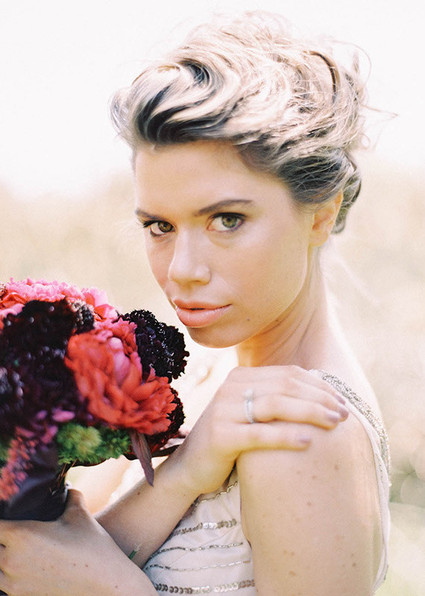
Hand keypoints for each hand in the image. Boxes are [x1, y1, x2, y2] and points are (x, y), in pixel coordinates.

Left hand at [0, 490, 155, 595]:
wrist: (107, 586)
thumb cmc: (93, 549)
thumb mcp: (80, 515)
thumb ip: (70, 496)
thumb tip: (68, 488)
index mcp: (22, 536)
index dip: (1, 518)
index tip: (8, 514)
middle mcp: (11, 561)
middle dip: (2, 536)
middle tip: (14, 530)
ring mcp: (14, 585)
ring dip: (3, 558)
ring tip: (16, 550)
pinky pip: (4, 586)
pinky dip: (9, 576)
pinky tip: (24, 567)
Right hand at [175, 365, 348, 494]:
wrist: (192, 466)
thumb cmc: (232, 440)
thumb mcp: (250, 413)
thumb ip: (275, 400)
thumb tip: (322, 395)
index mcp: (241, 377)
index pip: (289, 374)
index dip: (319, 385)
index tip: (342, 401)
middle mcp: (231, 388)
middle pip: (285, 387)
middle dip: (320, 399)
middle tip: (345, 414)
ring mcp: (223, 410)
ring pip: (275, 405)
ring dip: (310, 413)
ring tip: (334, 424)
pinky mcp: (220, 436)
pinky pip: (260, 434)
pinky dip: (286, 436)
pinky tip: (308, 442)